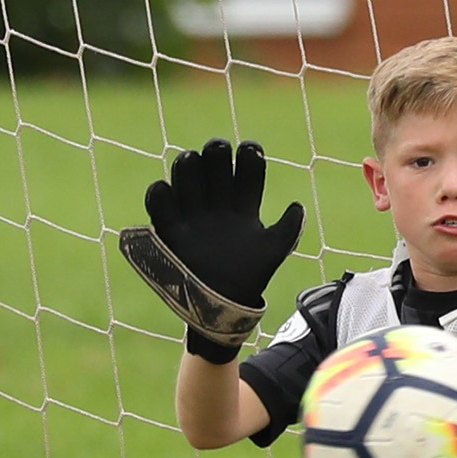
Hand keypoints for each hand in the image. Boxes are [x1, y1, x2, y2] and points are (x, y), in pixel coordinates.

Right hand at [118, 138, 304, 358]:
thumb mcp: (271, 252)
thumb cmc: (249, 277)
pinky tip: (171, 193)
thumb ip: (286, 230)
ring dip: (189, 164)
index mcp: (243, 205)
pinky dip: (161, 191)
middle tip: (219, 150)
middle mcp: (218, 204)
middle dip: (215, 152)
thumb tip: (296, 206)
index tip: (251, 151)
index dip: (249, 157)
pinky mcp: (170, 228)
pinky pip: (160, 200)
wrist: (222, 306)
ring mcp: (193, 213)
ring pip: (186, 173)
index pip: (247, 171)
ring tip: (193, 162)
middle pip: (214, 164)